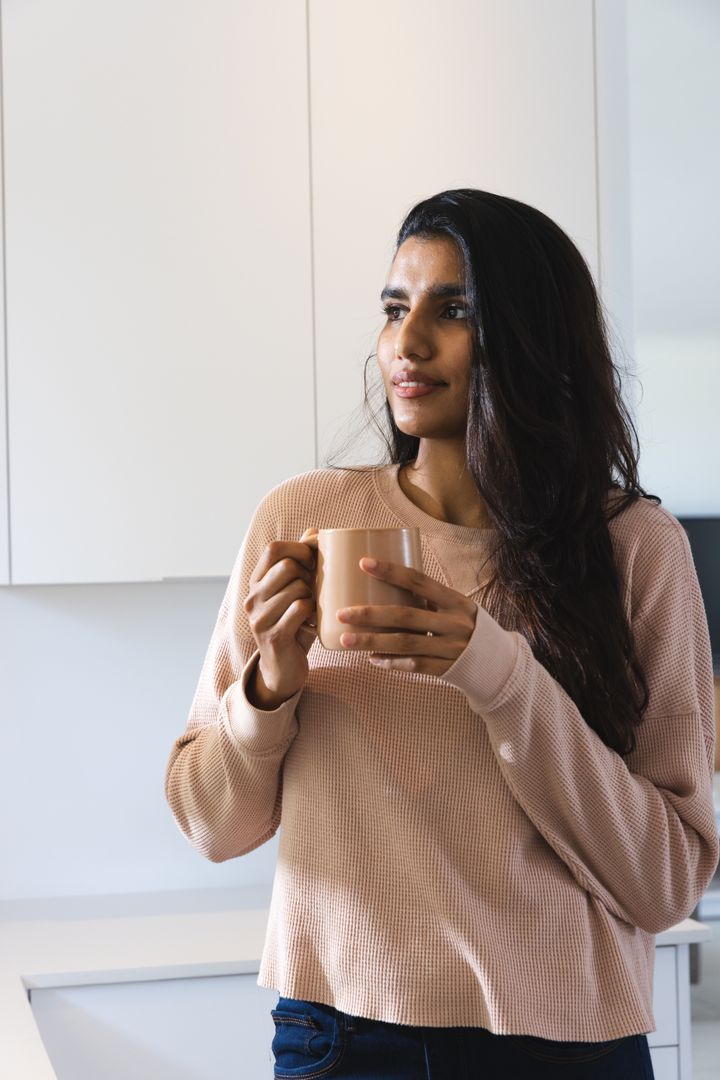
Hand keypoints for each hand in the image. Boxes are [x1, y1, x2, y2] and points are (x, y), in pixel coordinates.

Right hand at [243, 529, 317, 705]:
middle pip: (288, 566)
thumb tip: (315, 532)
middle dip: (310, 575)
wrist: (283, 670)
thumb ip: (301, 562)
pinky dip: (314, 613)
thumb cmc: (294, 625)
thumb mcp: (295, 592)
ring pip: (297, 587)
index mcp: (257, 583)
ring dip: (313, 596)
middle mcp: (252, 598)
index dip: (299, 548)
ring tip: (314, 608)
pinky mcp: (273, 636)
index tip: (315, 560)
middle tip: (316, 590)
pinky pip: (301, 609)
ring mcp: (260, 618)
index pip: (274, 548)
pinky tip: (314, 622)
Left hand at [336, 557, 476, 676]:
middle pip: (405, 616)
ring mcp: (450, 648)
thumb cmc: (468, 628)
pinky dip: (391, 663)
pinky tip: (371, 659)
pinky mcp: (445, 669)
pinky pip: (413, 666)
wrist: (499, 663)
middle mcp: (453, 623)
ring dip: (372, 641)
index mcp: (455, 601)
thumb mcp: (457, 608)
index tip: (363, 563)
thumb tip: (385, 585)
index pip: (419, 581)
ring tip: (345, 639)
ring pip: (404, 644)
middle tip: (341, 613)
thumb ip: (429, 600)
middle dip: (370, 614)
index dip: (390, 571)